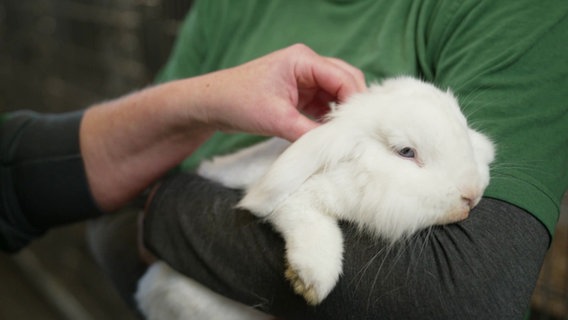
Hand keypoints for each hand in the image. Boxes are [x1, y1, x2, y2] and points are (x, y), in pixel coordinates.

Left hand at [187, 44, 366, 140]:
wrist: (211, 105)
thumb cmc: (237, 102)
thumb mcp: (277, 119)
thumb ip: (309, 131)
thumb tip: (336, 145)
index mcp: (303, 60)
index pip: (343, 77)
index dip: (355, 102)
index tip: (359, 127)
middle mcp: (307, 65)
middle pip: (345, 81)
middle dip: (352, 106)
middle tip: (357, 132)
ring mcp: (304, 79)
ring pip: (337, 94)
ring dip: (341, 113)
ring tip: (344, 136)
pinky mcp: (300, 93)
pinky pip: (324, 104)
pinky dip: (329, 118)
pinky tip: (330, 134)